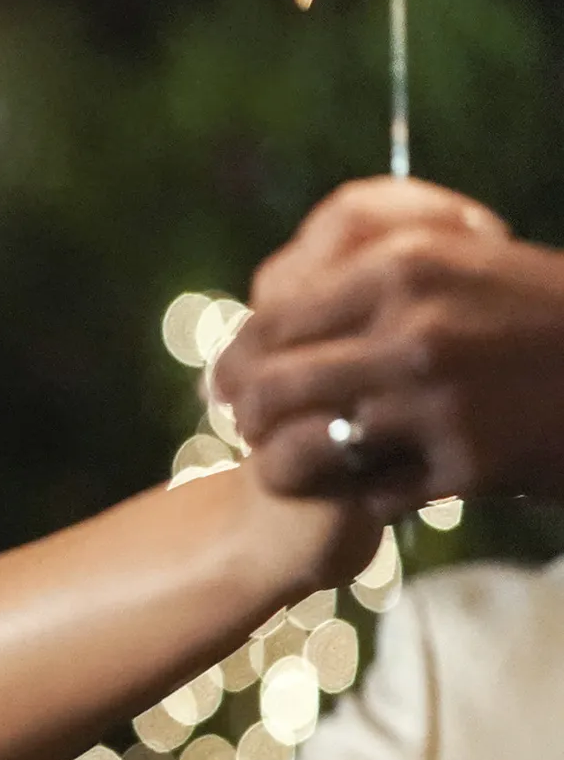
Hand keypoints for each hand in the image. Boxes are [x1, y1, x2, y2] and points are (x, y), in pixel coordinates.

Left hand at [217, 177, 563, 513]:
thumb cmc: (541, 315)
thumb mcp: (460, 265)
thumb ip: (373, 277)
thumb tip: (271, 295)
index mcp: (404, 267)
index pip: (269, 324)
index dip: (238, 362)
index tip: (227, 385)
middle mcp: (414, 329)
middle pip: (266, 390)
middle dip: (248, 420)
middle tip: (251, 435)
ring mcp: (438, 399)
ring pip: (304, 449)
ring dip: (290, 464)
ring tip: (295, 467)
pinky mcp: (466, 463)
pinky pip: (372, 492)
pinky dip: (367, 494)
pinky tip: (380, 486)